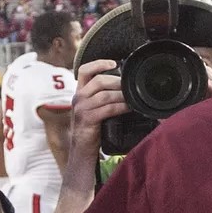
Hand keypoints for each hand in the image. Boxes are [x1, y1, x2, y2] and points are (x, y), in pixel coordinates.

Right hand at [63, 60, 128, 184]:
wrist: (82, 149)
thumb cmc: (92, 128)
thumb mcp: (94, 108)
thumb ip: (102, 96)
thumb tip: (124, 86)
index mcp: (80, 92)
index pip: (85, 70)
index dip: (99, 63)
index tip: (114, 63)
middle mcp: (78, 98)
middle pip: (99, 80)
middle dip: (118, 82)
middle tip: (130, 87)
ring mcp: (81, 108)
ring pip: (105, 94)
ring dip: (122, 95)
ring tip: (133, 98)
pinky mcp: (87, 119)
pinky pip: (107, 108)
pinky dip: (121, 107)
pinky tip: (129, 108)